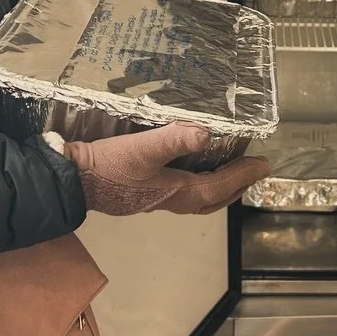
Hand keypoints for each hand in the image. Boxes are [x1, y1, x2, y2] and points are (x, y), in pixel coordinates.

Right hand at [46, 124, 270, 216]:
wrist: (71, 180)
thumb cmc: (109, 167)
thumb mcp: (144, 148)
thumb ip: (176, 138)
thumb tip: (208, 133)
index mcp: (178, 193)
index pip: (221, 187)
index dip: (245, 175)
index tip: (265, 165)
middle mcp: (171, 201)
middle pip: (213, 199)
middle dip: (235, 186)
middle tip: (253, 172)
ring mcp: (156, 200)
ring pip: (198, 199)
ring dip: (218, 187)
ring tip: (229, 173)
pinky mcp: (142, 195)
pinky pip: (183, 193)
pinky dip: (198, 184)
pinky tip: (187, 170)